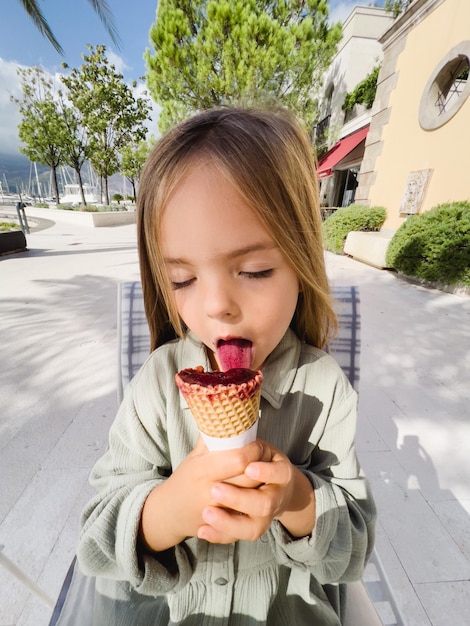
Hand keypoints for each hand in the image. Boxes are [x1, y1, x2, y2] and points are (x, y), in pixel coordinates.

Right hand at [140, 437, 266, 551]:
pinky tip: (256, 495)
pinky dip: (255, 506)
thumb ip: (211, 439)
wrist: (169, 512)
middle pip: (249, 479)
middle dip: (261, 466)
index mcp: (202, 471)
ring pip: (252, 500)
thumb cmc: (185, 479)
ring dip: (261, 486)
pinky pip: (247, 518)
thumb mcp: (194, 457)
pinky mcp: (225, 527)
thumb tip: (226, 413)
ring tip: (261, 475)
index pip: (239, 459)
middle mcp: (210, 492)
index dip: (253, 450)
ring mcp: (218, 513)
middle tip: (263, 457)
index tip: (257, 444)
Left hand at [197, 441, 314, 543]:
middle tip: (214, 489)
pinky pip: (237, 539)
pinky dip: (220, 536)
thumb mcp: (254, 447)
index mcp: (279, 471)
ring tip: (206, 513)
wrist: (272, 491)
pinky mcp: (251, 530)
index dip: (265, 470)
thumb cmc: (256, 462)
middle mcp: (275, 495)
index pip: (278, 472)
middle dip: (239, 498)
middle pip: (263, 502)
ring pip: (252, 527)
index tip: (248, 466)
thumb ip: (237, 436)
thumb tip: (215, 412)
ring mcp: (264, 517)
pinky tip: (202, 531)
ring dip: (228, 522)